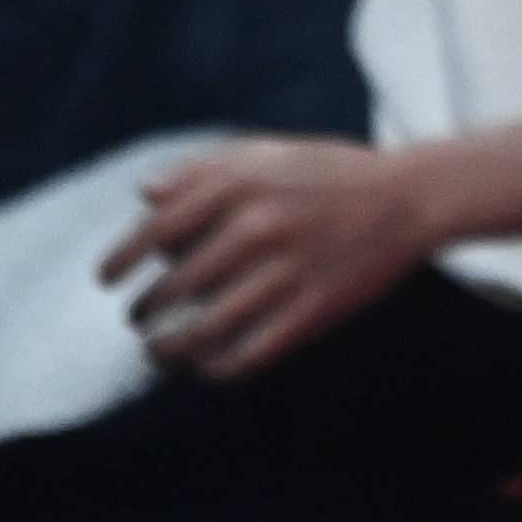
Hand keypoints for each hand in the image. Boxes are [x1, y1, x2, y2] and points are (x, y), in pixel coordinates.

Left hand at [104, 134, 442, 381]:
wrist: (415, 197)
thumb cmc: (334, 174)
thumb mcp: (273, 153)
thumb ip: (206, 168)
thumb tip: (144, 194)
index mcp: (245, 184)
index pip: (157, 229)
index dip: (120, 258)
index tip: (106, 278)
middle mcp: (261, 225)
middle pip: (174, 287)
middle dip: (144, 309)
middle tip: (138, 318)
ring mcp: (288, 270)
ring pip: (202, 330)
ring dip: (168, 348)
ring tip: (159, 349)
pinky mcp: (314, 309)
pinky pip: (246, 355)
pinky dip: (217, 368)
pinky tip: (207, 365)